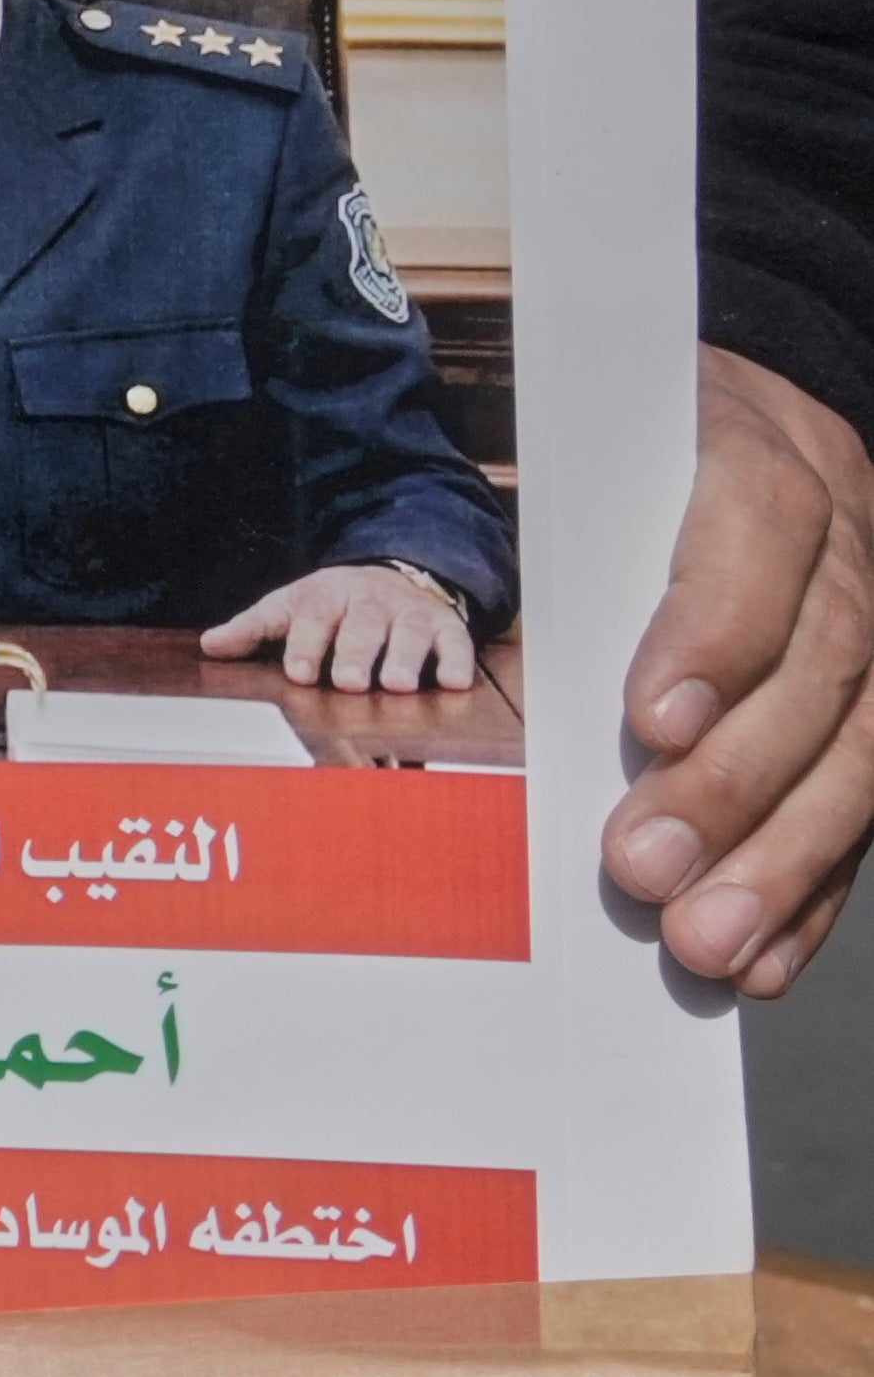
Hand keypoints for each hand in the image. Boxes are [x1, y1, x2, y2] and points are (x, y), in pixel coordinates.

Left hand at [203, 557, 479, 688]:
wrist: (396, 575)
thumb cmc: (333, 604)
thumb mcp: (290, 607)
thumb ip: (253, 628)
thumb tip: (210, 646)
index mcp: (326, 595)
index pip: (314, 616)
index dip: (306, 644)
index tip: (299, 672)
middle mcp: (369, 602)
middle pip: (362, 626)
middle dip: (355, 653)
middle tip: (348, 682)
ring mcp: (409, 613)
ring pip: (409, 633)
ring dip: (405, 658)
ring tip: (398, 685)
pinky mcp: (447, 626)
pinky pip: (456, 642)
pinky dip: (457, 661)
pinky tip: (454, 683)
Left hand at [613, 345, 873, 993]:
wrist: (774, 420)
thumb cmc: (654, 456)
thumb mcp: (618, 452)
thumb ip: (586, 542)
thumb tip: (535, 679)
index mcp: (769, 457)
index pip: (760, 532)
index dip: (714, 630)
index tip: (651, 720)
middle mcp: (854, 546)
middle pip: (818, 667)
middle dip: (731, 784)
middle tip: (643, 869)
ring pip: (860, 749)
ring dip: (780, 860)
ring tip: (704, 941)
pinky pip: (866, 804)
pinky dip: (816, 889)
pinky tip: (765, 956)